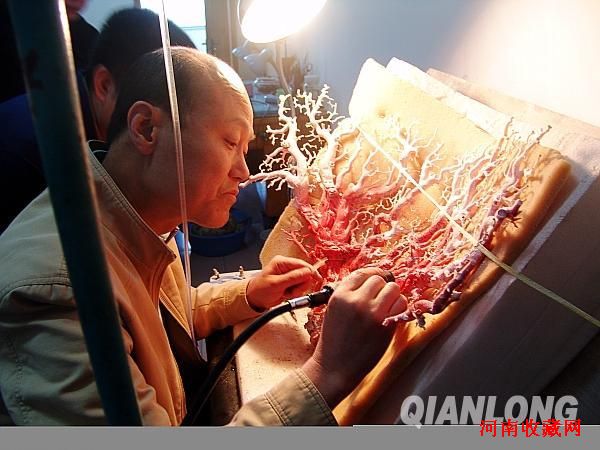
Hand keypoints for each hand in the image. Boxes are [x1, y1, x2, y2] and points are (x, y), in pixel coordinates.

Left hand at [246, 256, 323, 310]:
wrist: (254, 300)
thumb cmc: (259, 290)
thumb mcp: (276, 284)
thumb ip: (293, 278)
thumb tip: (308, 272)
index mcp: (282, 262)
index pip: (302, 264)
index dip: (310, 272)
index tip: (317, 279)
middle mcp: (286, 267)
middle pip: (305, 273)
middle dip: (300, 284)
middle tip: (291, 290)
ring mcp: (289, 276)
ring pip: (303, 282)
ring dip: (297, 290)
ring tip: (286, 293)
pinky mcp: (290, 283)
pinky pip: (300, 288)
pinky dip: (295, 293)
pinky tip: (287, 294)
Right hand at [301, 267, 406, 407]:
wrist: (335, 366)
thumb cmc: (335, 339)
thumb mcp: (334, 309)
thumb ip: (350, 293)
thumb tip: (372, 280)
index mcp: (340, 295)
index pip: (362, 273)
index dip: (372, 275)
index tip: (377, 280)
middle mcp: (356, 300)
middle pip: (379, 280)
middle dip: (381, 288)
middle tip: (379, 299)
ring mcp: (372, 313)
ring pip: (393, 289)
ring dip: (392, 296)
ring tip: (386, 307)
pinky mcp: (386, 325)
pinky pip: (401, 305)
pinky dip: (400, 307)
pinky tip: (391, 315)